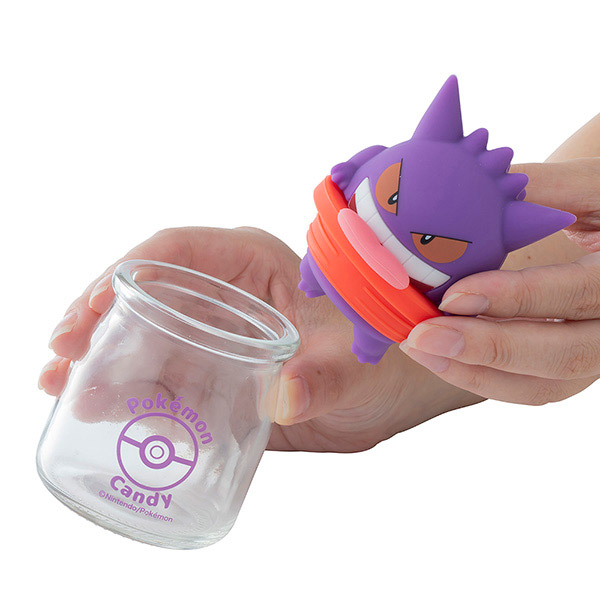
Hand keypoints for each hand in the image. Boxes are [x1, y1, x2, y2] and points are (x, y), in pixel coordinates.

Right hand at [39, 226, 478, 451]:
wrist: (388, 390)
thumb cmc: (379, 355)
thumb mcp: (355, 361)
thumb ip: (325, 379)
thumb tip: (284, 399)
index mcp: (253, 264)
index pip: (175, 252)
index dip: (125, 274)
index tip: (91, 310)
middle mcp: (224, 294)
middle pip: (144, 293)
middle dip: (96, 320)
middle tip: (60, 357)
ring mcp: (213, 334)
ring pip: (144, 334)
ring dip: (101, 358)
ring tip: (62, 386)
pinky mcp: (212, 371)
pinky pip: (160, 375)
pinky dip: (129, 391)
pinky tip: (103, 410)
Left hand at [400, 158, 599, 404]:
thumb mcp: (591, 187)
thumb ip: (543, 189)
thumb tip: (471, 187)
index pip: (579, 292)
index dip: (515, 298)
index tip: (451, 296)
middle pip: (563, 355)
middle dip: (486, 349)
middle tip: (422, 337)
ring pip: (546, 385)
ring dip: (476, 372)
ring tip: (420, 348)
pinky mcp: (579, 367)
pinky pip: (534, 388)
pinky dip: (484, 377)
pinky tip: (440, 356)